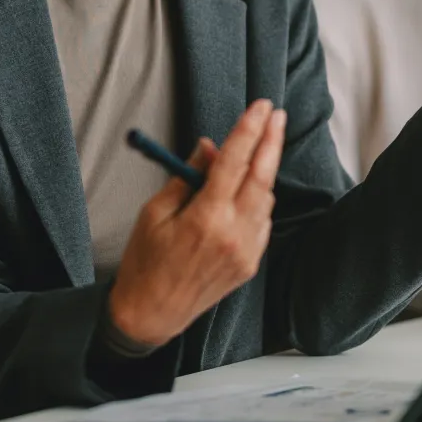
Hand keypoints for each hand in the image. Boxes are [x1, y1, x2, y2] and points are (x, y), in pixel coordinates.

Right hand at [107, 99, 286, 347]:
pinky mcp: (250, 264)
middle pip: (262, 176)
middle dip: (271, 140)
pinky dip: (258, 201)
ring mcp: (246, 252)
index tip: (259, 107)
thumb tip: (210, 148)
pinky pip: (262, 222)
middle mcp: (233, 234)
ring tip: (256, 150)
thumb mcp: (154, 212)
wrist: (151, 314)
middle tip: (276, 115)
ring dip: (263, 172)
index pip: (234, 162)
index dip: (249, 130)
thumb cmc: (145, 261)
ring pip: (265, 199)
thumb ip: (187, 177)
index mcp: (206, 218)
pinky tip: (245, 192)